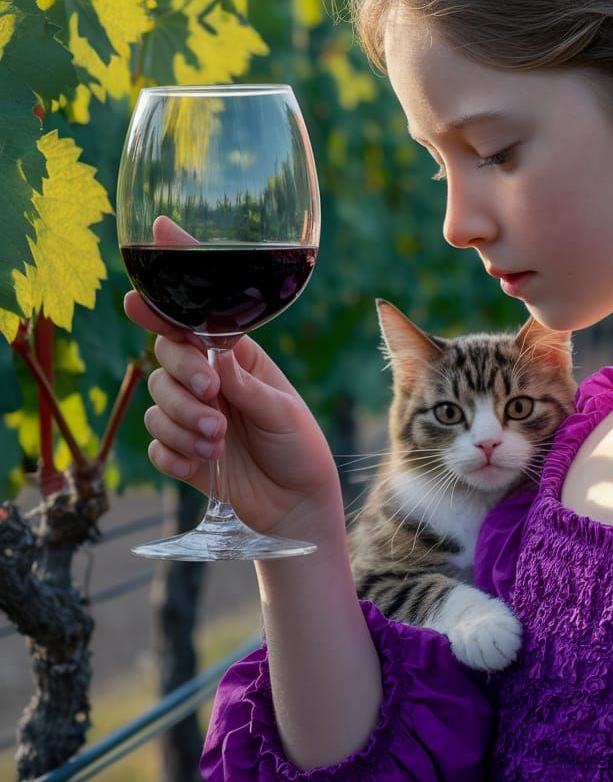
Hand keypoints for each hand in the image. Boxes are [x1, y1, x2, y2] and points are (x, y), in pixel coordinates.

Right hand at [124, 218, 341, 542]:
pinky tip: (207, 463)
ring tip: (221, 442)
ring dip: (185, 422)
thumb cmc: (300, 448)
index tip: (143, 274)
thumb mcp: (282, 412)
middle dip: (183, 376)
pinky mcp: (181, 451)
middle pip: (166, 356)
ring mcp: (192, 414)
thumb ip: (247, 386)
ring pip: (157, 402)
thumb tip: (216, 356)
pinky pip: (155, 444)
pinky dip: (177, 454)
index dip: (170, 291)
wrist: (297, 506)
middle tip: (213, 396)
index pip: (198, 317)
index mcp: (239, 357)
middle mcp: (211, 379)